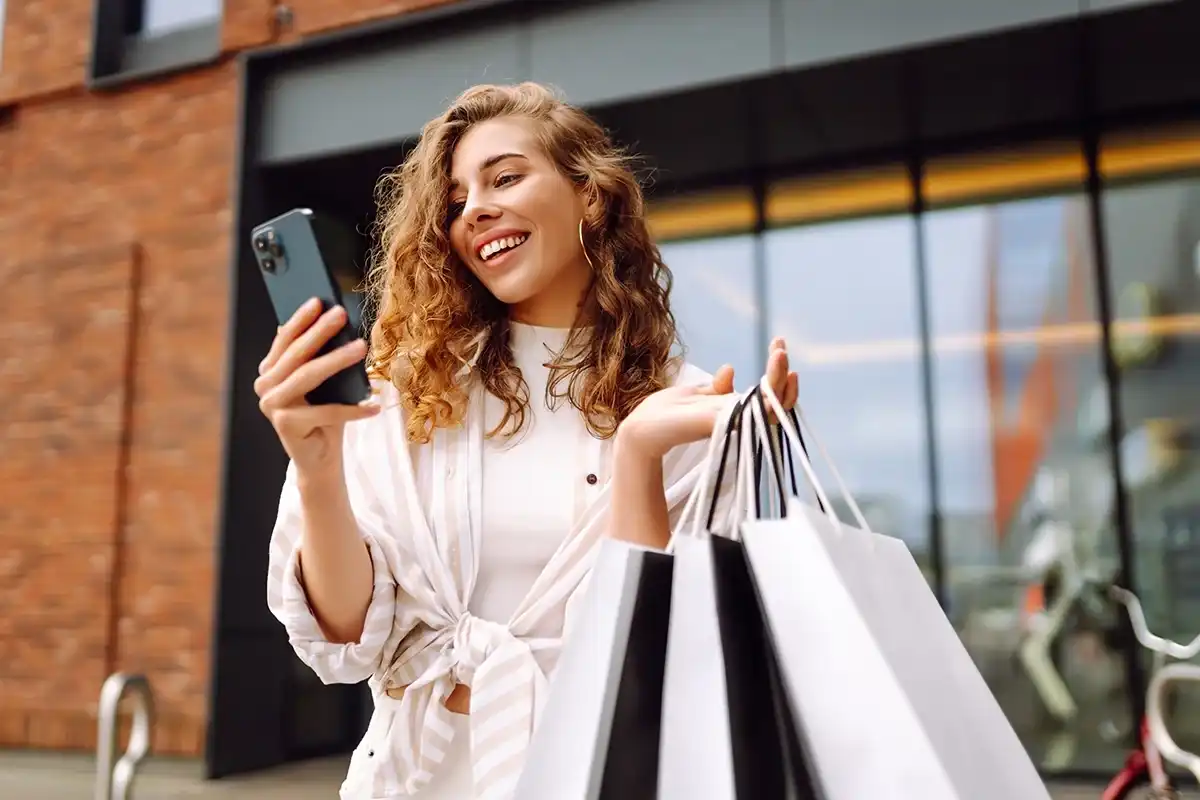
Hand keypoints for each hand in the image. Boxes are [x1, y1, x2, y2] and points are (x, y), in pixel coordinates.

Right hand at [254, 298, 379, 473]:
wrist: (319, 458)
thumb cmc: (324, 416)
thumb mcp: (324, 383)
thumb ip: (320, 358)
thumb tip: (335, 323)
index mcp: (270, 370)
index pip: (285, 339)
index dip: (302, 318)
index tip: (320, 300)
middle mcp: (265, 386)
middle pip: (296, 354)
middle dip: (320, 331)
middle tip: (341, 314)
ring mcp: (272, 406)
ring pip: (308, 376)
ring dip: (337, 360)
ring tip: (362, 347)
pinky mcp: (286, 425)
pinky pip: (326, 411)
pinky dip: (354, 409)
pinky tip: (374, 405)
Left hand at [617, 338, 797, 460]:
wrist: (642, 427)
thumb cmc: (667, 413)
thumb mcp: (696, 394)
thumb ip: (716, 388)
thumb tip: (731, 369)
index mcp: (731, 407)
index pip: (766, 393)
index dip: (776, 372)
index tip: (778, 343)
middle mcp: (735, 415)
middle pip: (773, 399)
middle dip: (780, 374)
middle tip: (780, 347)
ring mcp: (729, 420)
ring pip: (769, 407)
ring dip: (777, 382)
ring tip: (780, 355)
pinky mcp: (718, 423)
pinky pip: (751, 416)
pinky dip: (766, 404)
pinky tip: (770, 390)